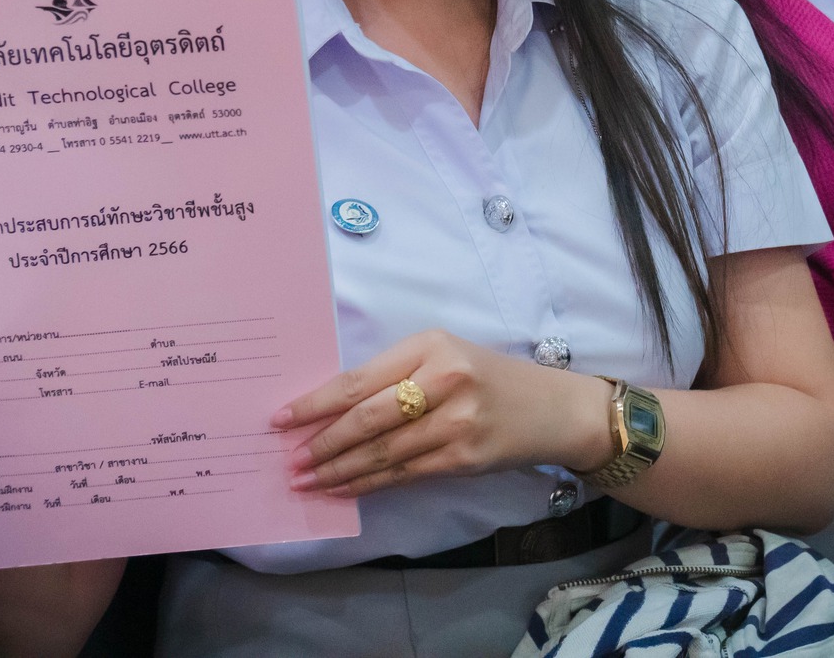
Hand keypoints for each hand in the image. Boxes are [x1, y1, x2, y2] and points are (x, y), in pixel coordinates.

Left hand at [275, 329, 614, 497]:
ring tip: (306, 480)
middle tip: (290, 460)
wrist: (552, 409)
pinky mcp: (464, 458)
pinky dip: (368, 483)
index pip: (359, 378)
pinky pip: (403, 474)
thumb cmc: (489, 378)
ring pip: (382, 452)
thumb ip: (396, 375)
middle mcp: (444, 379)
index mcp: (431, 345)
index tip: (280, 419)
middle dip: (321, 443)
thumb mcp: (445, 357)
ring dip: (337, 470)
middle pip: (366, 418)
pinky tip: (344, 488)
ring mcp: (456, 422)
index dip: (315, 403)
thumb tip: (329, 410)